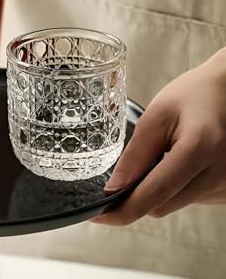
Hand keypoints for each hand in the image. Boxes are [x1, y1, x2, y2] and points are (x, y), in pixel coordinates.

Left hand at [93, 48, 225, 224]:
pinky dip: (177, 186)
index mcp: (199, 150)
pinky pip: (191, 198)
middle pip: (163, 205)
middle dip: (139, 193)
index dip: (124, 209)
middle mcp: (220, 174)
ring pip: (176, 204)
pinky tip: (181, 160)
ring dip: (160, 188)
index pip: (155, 193)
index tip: (100, 217)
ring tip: (166, 152)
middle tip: (131, 167)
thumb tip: (115, 186)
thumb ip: (136, 153)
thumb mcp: (157, 115)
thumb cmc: (193, 96)